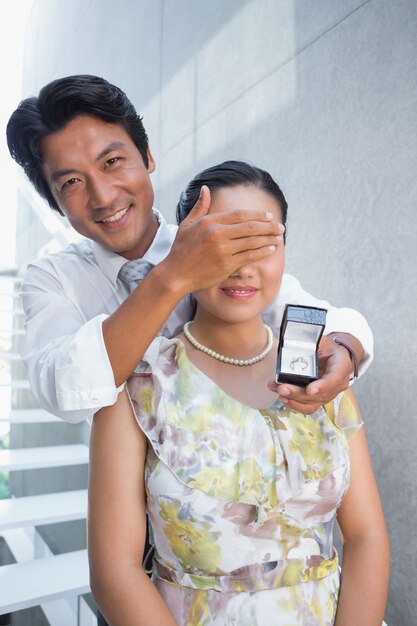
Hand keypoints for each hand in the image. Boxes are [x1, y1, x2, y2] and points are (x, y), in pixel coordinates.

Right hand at [161, 185, 284, 294]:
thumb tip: (205, 188)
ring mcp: (223, 249)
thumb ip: (200, 207)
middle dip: (269, 226)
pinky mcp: (226, 265)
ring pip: (252, 241)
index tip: (269, 216)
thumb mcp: (187, 225)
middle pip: (250, 226)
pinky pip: (249, 256)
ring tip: (279, 237)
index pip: (240, 215)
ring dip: (269, 238)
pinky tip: (270, 249)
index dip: (257, 215)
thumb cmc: (181, 250)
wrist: (176, 275)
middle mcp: (217, 233)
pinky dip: (262, 252)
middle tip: (281, 227)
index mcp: (209, 222)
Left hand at [268, 334, 353, 413]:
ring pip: (312, 403)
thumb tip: (291, 343)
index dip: (322, 386)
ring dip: (293, 400)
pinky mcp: (320, 399)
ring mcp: (330, 393)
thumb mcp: (322, 340)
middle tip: (281, 388)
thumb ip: (310, 343)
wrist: (334, 356)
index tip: (309, 389)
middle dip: (298, 393)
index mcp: (342, 365)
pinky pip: (308, 407)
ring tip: (277, 390)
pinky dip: (294, 404)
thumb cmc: (327, 347)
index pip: (334, 378)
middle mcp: (339, 383)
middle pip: (320, 394)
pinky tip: (283, 397)